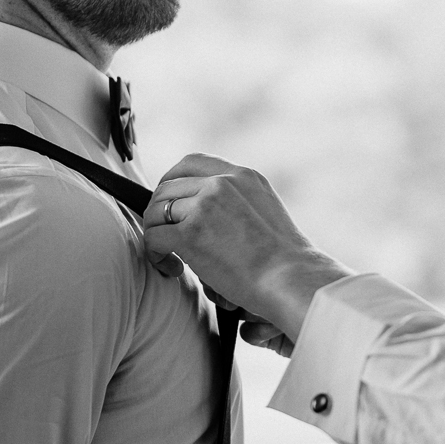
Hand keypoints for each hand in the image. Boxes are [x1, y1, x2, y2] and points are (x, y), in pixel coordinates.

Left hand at [140, 154, 351, 341]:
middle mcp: (222, 183)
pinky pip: (154, 238)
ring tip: (172, 258)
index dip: (172, 181)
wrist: (291, 280)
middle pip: (167, 187)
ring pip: (155, 211)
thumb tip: (206, 215)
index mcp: (244, 175)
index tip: (171, 204)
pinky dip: (156, 256)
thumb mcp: (267, 213)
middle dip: (160, 213)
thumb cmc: (285, 261)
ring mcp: (205, 205)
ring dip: (157, 234)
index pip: (192, 162)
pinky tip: (174, 269)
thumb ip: (239, 202)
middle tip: (168, 238)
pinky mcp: (190, 233)